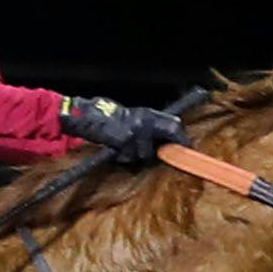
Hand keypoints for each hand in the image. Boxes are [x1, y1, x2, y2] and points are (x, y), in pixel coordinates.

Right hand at [59, 94, 189, 162]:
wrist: (86, 116)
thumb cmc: (107, 114)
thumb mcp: (133, 115)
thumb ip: (150, 125)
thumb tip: (167, 137)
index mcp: (148, 113)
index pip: (174, 125)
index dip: (181, 138)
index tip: (186, 146)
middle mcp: (145, 122)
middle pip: (164, 143)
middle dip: (161, 150)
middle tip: (153, 151)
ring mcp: (135, 133)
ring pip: (145, 155)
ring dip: (136, 155)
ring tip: (124, 145)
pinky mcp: (124, 142)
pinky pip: (130, 157)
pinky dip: (124, 157)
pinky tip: (116, 148)